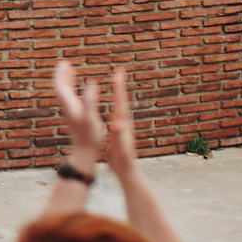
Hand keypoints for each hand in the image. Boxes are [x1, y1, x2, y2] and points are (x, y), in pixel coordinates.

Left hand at [51, 58, 105, 174]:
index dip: (61, 74)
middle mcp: (67, 107)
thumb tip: (92, 83)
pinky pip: (72, 99)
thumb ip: (91, 100)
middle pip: (60, 87)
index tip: (63, 63)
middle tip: (64, 63)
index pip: (60, 85)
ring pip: (65, 92)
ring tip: (70, 70)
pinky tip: (80, 89)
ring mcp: (71, 111)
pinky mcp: (75, 116)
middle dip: (61, 74)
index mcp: (69, 105)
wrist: (84, 152)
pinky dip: (73, 90)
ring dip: (66, 80)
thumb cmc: (89, 136)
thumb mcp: (91, 117)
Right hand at [105, 66, 139, 180]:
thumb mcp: (120, 149)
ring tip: (117, 81)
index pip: (120, 101)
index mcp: (122, 123)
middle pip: (122, 99)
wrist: (128, 170)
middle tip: (119, 70)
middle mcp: (124, 121)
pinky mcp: (120, 130)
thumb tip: (118, 124)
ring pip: (120, 105)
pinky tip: (113, 103)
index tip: (117, 73)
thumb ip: (119, 137)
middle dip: (120, 85)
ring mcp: (123, 125)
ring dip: (118, 92)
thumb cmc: (123, 160)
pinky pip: (117, 112)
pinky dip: (115, 104)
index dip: (118, 87)